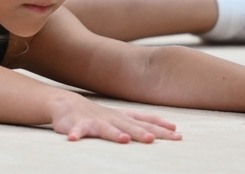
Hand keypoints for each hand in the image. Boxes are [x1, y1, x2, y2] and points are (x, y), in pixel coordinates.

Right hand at [51, 94, 181, 142]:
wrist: (67, 104)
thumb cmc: (100, 115)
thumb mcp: (124, 117)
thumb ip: (146, 122)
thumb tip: (174, 127)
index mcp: (124, 118)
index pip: (146, 122)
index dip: (160, 128)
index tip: (177, 134)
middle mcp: (112, 119)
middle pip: (129, 127)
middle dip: (140, 133)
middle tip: (152, 139)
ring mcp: (95, 121)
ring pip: (105, 129)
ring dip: (114, 134)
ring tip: (123, 140)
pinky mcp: (77, 125)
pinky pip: (76, 130)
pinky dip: (75, 134)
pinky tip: (74, 139)